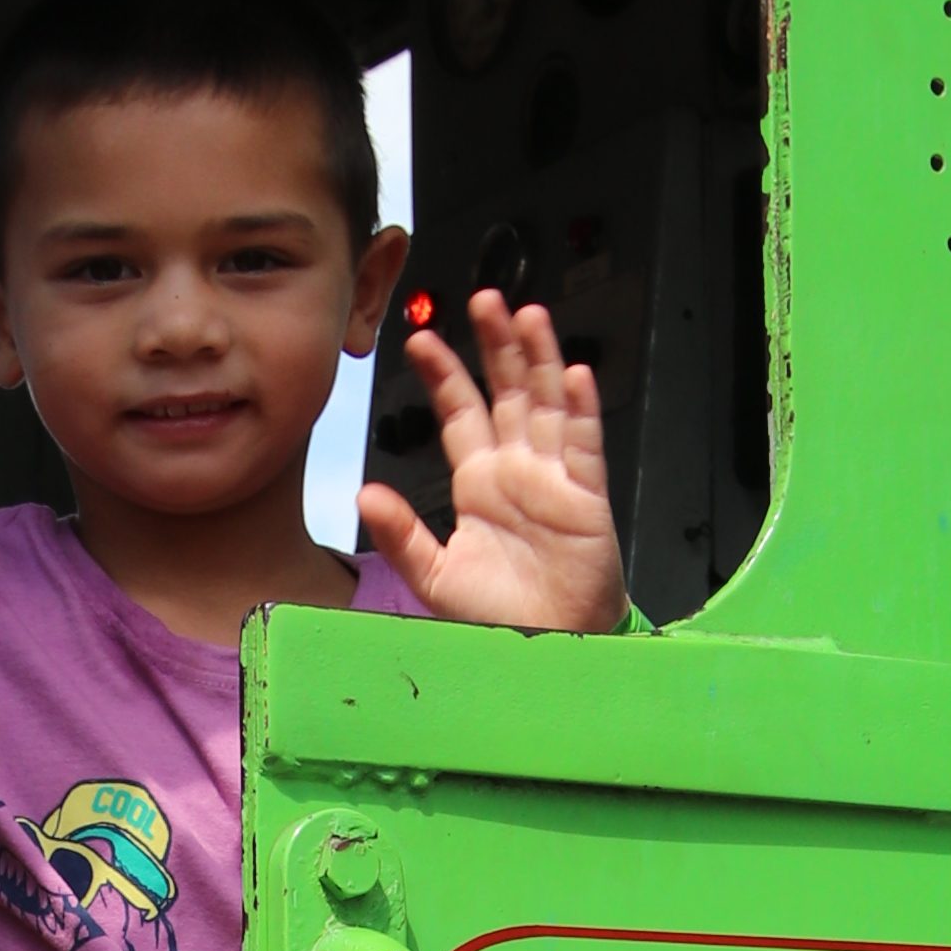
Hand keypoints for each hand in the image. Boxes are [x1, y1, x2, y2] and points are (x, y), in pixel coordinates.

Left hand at [357, 292, 627, 635]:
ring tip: (529, 316)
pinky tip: (575, 374)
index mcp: (478, 483)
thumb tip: (363, 494)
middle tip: (483, 300)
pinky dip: (581, 409)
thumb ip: (400, 534)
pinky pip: (585, 445)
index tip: (422, 339)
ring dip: (540, 359)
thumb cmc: (497, 615)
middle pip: (507, 392)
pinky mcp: (587, 497)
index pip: (460, 413)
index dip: (444, 374)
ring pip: (548, 403)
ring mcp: (555, 478)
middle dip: (495, 345)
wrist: (547, 650)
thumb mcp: (433, 576)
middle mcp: (517, 471)